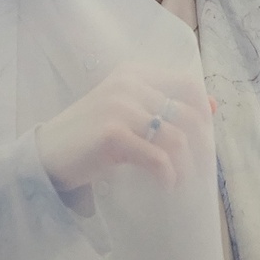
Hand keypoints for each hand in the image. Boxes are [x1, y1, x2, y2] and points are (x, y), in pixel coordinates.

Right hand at [35, 63, 213, 194]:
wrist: (48, 153)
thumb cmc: (90, 135)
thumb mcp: (126, 110)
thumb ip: (162, 105)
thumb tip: (212, 106)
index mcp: (134, 73)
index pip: (187, 84)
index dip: (203, 112)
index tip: (205, 137)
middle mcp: (129, 84)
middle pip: (187, 114)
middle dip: (200, 146)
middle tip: (199, 168)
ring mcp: (120, 106)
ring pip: (177, 138)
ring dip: (186, 166)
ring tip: (182, 181)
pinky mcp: (113, 133)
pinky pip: (158, 157)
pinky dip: (168, 176)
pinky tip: (166, 186)